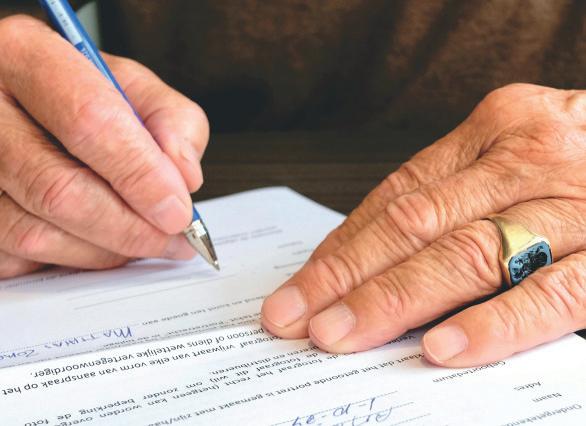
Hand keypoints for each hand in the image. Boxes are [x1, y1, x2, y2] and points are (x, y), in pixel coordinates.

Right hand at [0, 16, 208, 277]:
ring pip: (34, 233)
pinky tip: (95, 240)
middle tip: (172, 240)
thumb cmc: (83, 96)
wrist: (26, 106)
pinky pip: (17, 258)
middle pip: (57, 189)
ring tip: (142, 240)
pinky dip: (69, 259)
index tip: (178, 210)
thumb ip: (173, 123)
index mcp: (25, 54)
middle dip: (129, 228)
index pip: (88, 120)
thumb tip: (184, 179)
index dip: (140, 174)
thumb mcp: (134, 87)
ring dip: (103, 251)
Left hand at [262, 83, 585, 366]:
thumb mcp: (513, 161)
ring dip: (396, 301)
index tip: (298, 289)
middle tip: (296, 318)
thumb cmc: (580, 165)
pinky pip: (553, 293)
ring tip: (342, 336)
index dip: (341, 248)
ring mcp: (577, 204)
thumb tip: (370, 264)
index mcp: (494, 129)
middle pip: (417, 225)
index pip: (396, 197)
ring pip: (470, 255)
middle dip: (347, 278)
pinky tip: (444, 348)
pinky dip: (496, 323)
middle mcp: (529, 157)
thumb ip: (453, 202)